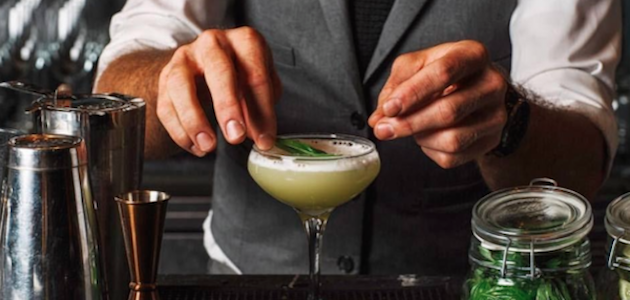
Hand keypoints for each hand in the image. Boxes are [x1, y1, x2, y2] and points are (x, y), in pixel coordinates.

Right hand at [157, 26, 281, 156]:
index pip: (256, 76)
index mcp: (245, 41)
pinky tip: (195, 147)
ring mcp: (185, 57)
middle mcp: (213, 43)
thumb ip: (260, 110)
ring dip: (194, 120)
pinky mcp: (165, 76)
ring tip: (208, 147)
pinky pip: (166, 105)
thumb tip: (260, 138)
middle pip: (218, 71)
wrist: (207, 63)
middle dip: (228, 107)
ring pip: (181, 85)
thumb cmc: (241, 74)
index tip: (265, 140)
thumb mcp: (259, 87)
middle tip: (236, 137)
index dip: (262, 112)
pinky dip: (179, 131)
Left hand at [368, 40, 507, 167]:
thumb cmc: (445, 75)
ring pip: (452, 139)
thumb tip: (379, 117)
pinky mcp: (491, 140)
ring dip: (420, 138)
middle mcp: (491, 83)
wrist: (476, 91)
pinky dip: (431, 150)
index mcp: (473, 55)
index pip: (443, 73)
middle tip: (383, 129)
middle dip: (409, 124)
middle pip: (448, 111)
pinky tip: (427, 137)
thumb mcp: (418, 65)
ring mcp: (496, 114)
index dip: (412, 93)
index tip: (389, 108)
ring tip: (411, 128)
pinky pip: (454, 156)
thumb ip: (396, 86)